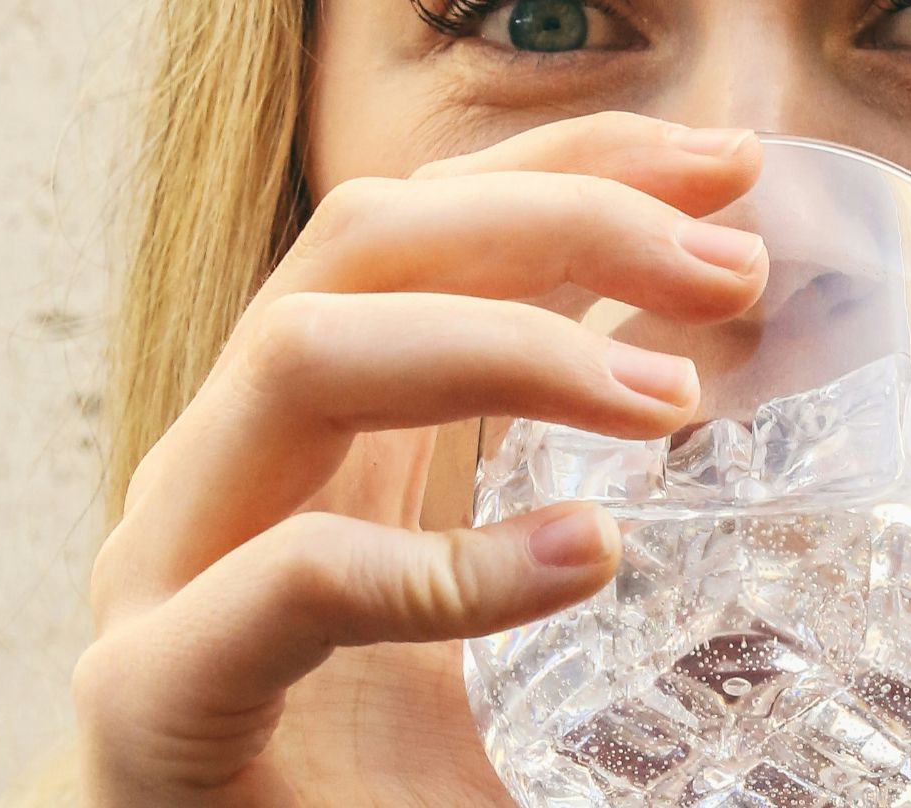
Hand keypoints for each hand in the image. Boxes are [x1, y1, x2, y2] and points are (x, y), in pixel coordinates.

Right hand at [72, 112, 767, 805]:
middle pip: (367, 240)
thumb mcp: (508, 593)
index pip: (430, 222)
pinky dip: (444, 562)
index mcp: (315, 421)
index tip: (727, 163)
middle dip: (558, 215)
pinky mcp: (153, 694)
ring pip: (303, 352)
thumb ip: (580, 487)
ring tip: (669, 407)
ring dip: (506, 345)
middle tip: (731, 263)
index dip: (571, 162)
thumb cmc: (392, 774)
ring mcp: (173, 564)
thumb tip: (757, 416)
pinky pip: (290, 579)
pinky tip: (579, 557)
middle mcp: (235, 459)